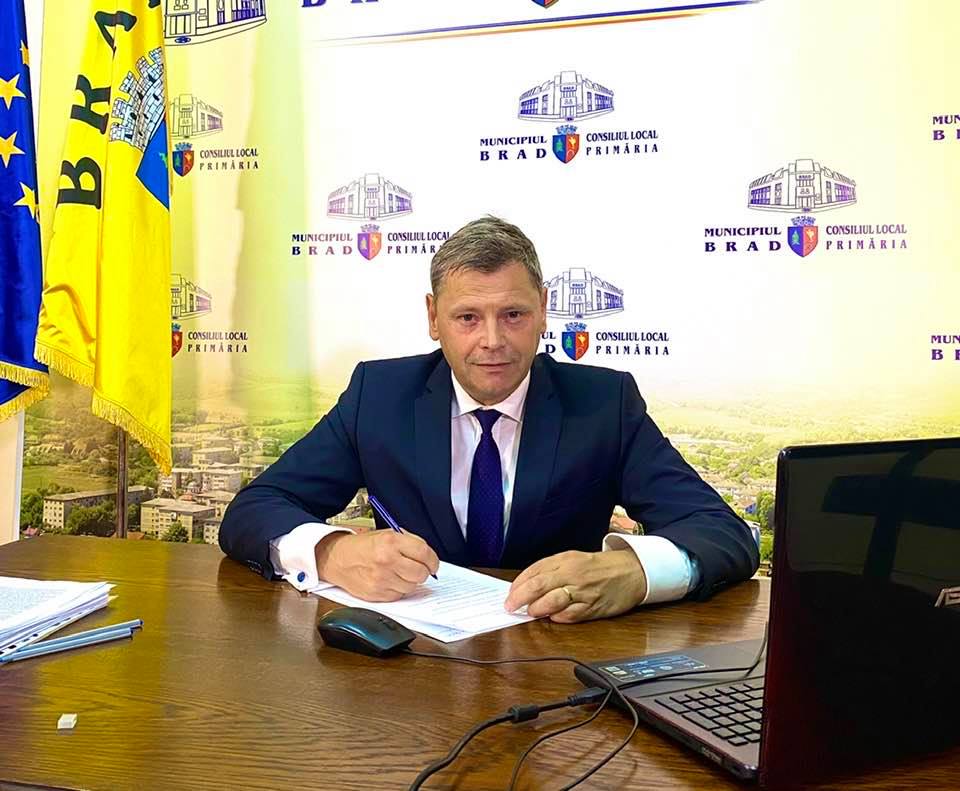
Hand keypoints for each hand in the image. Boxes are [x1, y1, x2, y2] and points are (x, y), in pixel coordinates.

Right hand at [315, 530, 439, 601]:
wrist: (337, 559)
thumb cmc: (363, 546)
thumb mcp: (387, 534)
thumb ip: (410, 543)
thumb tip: (429, 558)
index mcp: (391, 542)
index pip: (425, 554)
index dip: (433, 561)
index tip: (433, 564)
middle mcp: (386, 561)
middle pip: (421, 574)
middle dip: (423, 572)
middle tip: (418, 568)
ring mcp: (381, 579)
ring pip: (411, 587)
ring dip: (410, 581)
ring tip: (399, 573)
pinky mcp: (376, 594)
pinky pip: (399, 595)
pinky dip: (398, 589)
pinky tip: (389, 580)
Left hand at [504, 549, 647, 622]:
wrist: (632, 571)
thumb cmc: (599, 566)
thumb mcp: (573, 559)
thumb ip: (551, 569)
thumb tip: (526, 585)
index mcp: (566, 560)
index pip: (535, 571)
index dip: (518, 584)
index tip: (509, 594)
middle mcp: (573, 574)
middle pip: (539, 586)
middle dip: (520, 598)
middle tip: (510, 607)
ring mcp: (583, 592)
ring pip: (553, 601)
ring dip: (537, 609)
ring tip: (530, 613)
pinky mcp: (593, 608)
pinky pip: (571, 616)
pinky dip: (558, 618)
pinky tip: (552, 618)